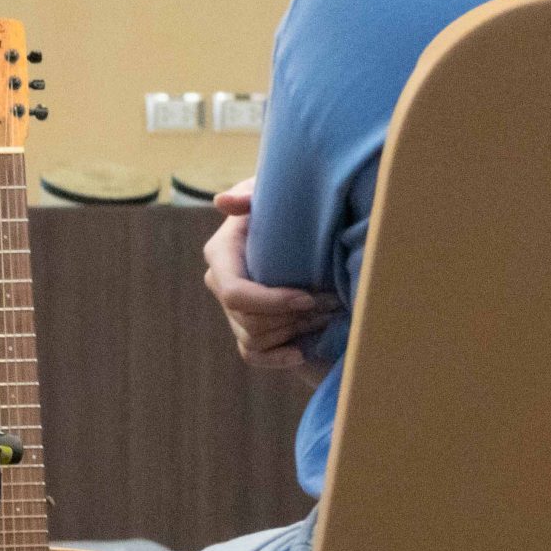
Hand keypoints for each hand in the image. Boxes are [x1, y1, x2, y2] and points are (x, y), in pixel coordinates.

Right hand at [202, 176, 337, 370]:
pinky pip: (253, 355)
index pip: (236, 293)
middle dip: (291, 317)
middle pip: (249, 321)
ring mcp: (232, 310)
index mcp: (222, 254)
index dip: (272, 302)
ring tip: (327, 315)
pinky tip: (300, 351)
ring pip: (255, 339)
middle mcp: (220, 284)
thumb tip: (223, 202)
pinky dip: (276, 358)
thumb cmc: (289, 206)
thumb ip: (250, 193)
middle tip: (330, 304)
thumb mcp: (273, 192)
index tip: (309, 296)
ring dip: (294, 331)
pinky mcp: (247, 328)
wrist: (305, 230)